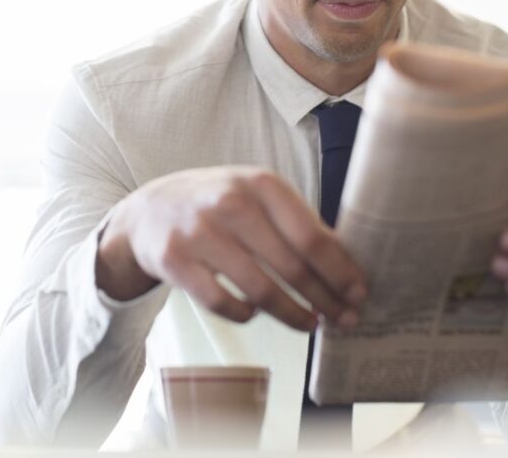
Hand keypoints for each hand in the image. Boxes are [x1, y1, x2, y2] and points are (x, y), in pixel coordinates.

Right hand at [95, 166, 367, 330]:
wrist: (148, 210)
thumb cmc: (216, 204)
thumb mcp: (254, 195)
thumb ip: (295, 221)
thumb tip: (347, 263)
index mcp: (259, 183)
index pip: (311, 236)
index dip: (340, 271)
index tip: (359, 293)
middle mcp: (229, 203)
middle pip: (292, 266)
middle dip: (325, 298)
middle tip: (345, 319)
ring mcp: (199, 233)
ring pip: (260, 290)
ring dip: (293, 314)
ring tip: (310, 324)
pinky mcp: (174, 261)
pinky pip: (222, 303)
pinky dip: (245, 314)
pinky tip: (256, 314)